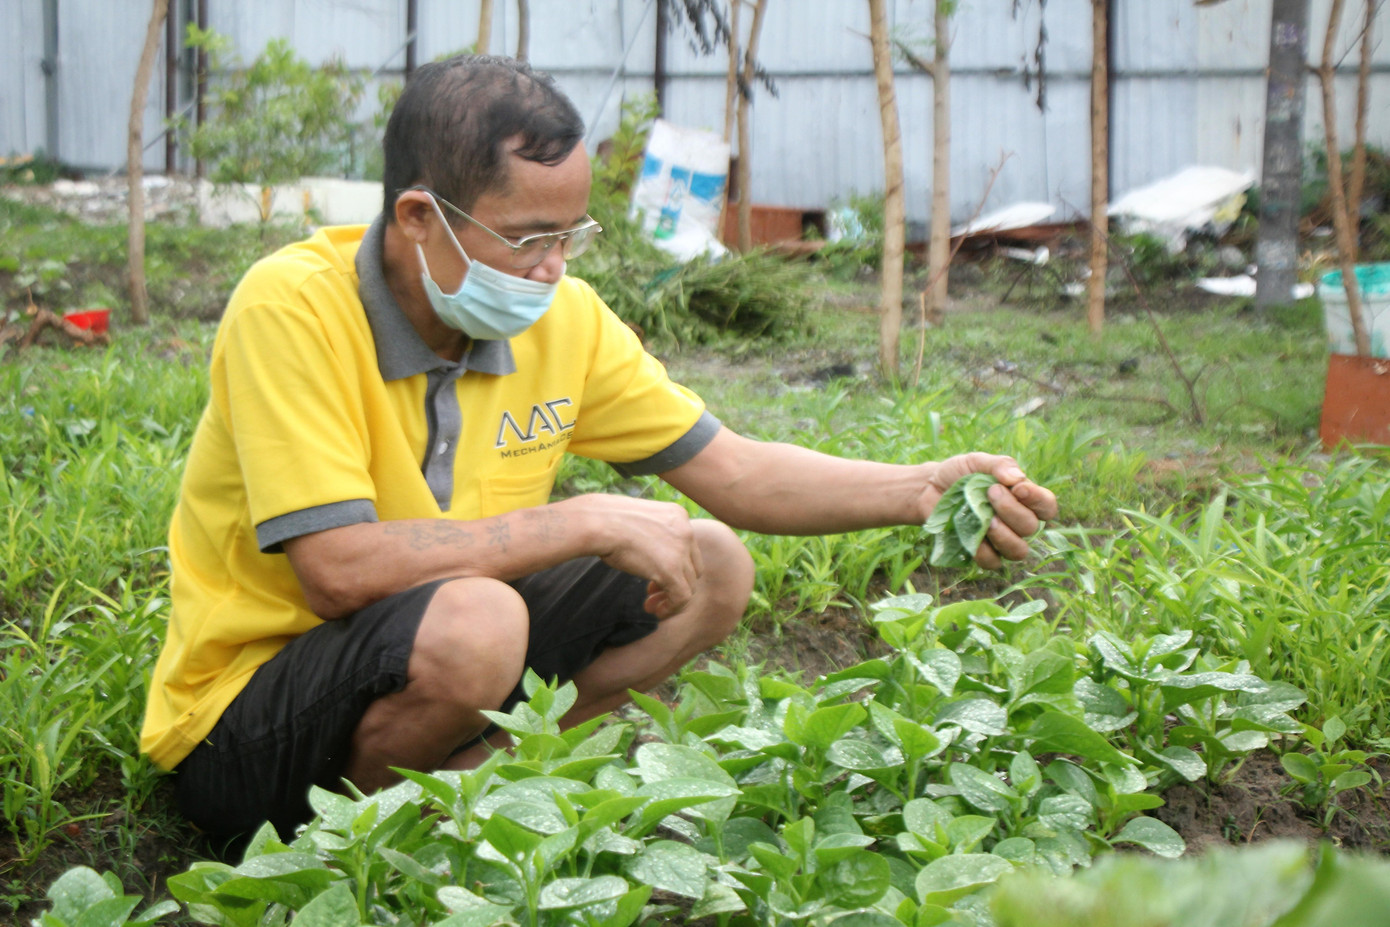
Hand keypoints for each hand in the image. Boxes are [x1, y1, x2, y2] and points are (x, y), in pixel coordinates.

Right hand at [566, 495, 702, 618]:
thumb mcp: (638, 521)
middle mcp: (686, 530)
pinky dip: (672, 607)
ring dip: (672, 597)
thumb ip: (651, 534)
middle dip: (676, 582)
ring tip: (654, 606)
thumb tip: (648, 552)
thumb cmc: (606, 521)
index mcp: (678, 515)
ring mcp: (681, 550)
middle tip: (653, 592)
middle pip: (692, 566)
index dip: (674, 565)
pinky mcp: (672, 570)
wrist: (598, 522)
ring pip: (689, 583)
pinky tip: (657, 611)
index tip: (654, 576)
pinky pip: (682, 597)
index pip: (687, 548)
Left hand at [924, 453, 1057, 568]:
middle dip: (1012, 510)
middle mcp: (1016, 522)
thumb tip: (1017, 478)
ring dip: (1004, 535)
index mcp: (1023, 499)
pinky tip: (972, 534)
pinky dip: (984, 551)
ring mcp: (1000, 541)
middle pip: (1031, 527)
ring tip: (986, 519)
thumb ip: (999, 465)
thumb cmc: (959, 473)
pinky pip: (992, 562)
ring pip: (1018, 551)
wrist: (929, 487)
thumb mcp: (977, 461)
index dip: (1038, 500)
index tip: (1019, 488)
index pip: (1047, 506)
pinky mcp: (981, 554)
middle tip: (990, 492)